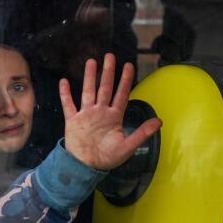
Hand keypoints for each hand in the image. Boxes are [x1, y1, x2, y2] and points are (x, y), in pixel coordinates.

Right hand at [60, 53, 161, 169]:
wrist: (85, 167)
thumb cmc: (107, 158)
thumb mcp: (128, 146)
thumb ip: (142, 133)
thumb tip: (159, 121)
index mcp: (114, 117)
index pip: (121, 94)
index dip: (125, 80)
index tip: (129, 65)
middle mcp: (100, 112)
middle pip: (105, 88)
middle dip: (108, 72)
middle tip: (110, 56)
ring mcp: (86, 115)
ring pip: (88, 91)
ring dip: (89, 77)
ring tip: (91, 61)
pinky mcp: (73, 120)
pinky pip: (68, 104)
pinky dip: (65, 93)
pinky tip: (63, 81)